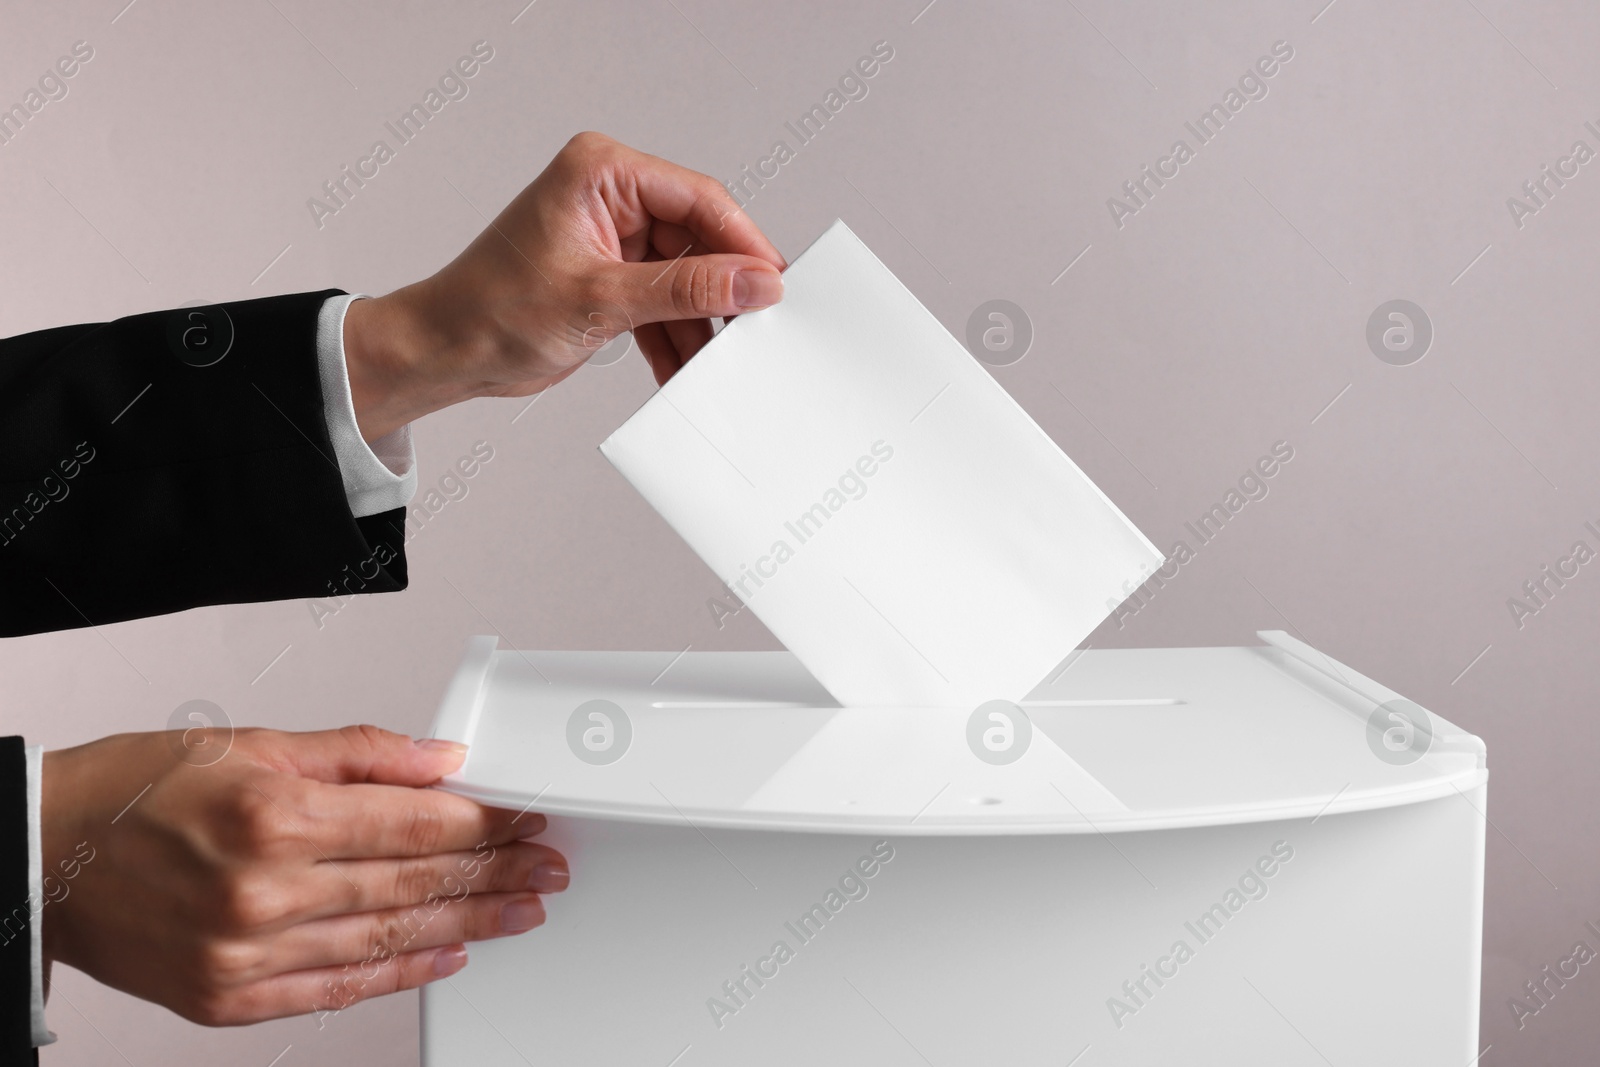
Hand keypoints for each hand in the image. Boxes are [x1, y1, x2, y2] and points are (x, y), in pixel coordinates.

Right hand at [40, 724, 565, 1025]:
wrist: (45, 857)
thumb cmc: (138, 792)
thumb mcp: (253, 743)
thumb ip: (360, 753)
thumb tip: (441, 760)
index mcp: (274, 815)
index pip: (416, 825)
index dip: (486, 822)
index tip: (527, 818)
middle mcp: (264, 890)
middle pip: (414, 884)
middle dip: (496, 873)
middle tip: (547, 866)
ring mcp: (246, 954)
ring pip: (389, 939)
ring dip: (469, 924)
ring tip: (522, 910)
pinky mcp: (228, 998)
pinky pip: (337, 988)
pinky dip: (400, 973)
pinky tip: (448, 955)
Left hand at [343, 131, 787, 440]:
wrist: (446, 353)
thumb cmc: (493, 310)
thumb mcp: (601, 300)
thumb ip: (685, 291)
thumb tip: (755, 282)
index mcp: (603, 173)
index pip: (698, 199)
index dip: (743, 244)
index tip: (775, 285)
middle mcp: (612, 197)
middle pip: (699, 240)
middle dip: (722, 291)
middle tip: (754, 331)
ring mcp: (614, 238)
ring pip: (686, 278)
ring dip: (699, 323)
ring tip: (717, 362)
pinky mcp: (613, 277)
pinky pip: (664, 303)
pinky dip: (674, 338)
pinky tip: (684, 370)